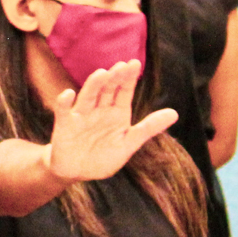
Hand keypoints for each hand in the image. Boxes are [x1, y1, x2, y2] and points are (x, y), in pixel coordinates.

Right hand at [45, 60, 178, 183]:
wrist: (77, 172)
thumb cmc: (103, 157)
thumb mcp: (128, 144)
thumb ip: (148, 128)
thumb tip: (175, 113)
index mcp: (117, 113)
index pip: (124, 91)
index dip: (129, 78)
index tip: (134, 64)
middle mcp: (100, 110)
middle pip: (107, 90)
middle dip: (114, 78)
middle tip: (122, 66)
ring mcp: (82, 115)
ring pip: (88, 96)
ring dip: (94, 85)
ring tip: (102, 74)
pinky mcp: (65, 124)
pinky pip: (63, 111)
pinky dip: (63, 102)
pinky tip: (69, 94)